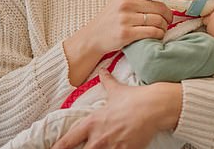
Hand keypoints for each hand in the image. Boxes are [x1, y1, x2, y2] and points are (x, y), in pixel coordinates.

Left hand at [51, 69, 181, 148]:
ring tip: (102, 148)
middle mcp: (98, 138)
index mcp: (92, 123)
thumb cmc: (134, 98)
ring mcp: (111, 147)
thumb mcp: (117, 90)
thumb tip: (102, 72)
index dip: (58, 148)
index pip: (68, 141)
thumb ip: (106, 82)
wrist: (155, 107)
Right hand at [63, 0, 195, 84]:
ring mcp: (126, 18)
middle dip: (169, 15)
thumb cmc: (112, 13)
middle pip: (161, 8)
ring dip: (163, 27)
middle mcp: (126, 1)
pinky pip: (153, 33)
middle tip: (167, 19)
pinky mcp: (126, 33)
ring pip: (159, 21)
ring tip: (158, 28)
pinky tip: (154, 35)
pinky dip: (158, 35)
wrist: (94, 35)